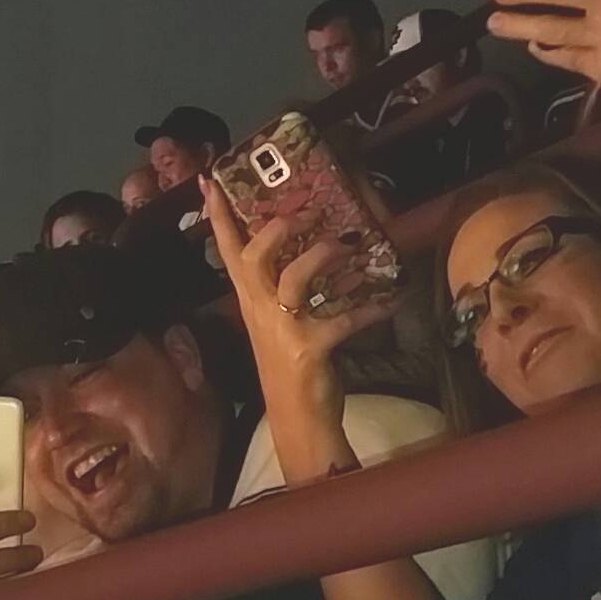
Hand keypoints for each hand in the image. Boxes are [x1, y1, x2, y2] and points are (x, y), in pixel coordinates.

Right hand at [201, 179, 392, 451]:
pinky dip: (371, 309)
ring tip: (347, 244)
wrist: (297, 419)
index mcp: (250, 301)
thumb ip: (285, 289)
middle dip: (275, 229)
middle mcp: (260, 311)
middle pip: (253, 258)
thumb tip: (318, 246)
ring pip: (291, 280)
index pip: (228, 251)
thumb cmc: (289, 366)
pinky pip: (343, 321)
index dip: (218, 216)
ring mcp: (282, 330)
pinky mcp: (309, 349)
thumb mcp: (278, 322)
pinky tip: (391, 301)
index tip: (210, 179)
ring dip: (319, 257)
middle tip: (305, 210)